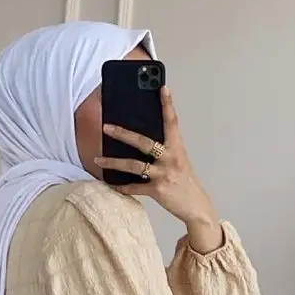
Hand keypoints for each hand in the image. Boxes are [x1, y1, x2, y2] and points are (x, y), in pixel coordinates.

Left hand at [96, 87, 223, 252]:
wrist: (196, 207)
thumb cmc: (185, 181)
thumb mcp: (179, 160)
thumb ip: (165, 148)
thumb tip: (143, 137)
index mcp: (177, 148)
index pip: (172, 122)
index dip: (168, 104)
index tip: (163, 88)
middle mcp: (171, 159)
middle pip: (144, 142)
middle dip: (123, 134)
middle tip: (106, 127)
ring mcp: (163, 175)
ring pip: (134, 166)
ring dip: (113, 163)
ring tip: (98, 160)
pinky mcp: (158, 191)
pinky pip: (135, 187)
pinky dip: (122, 187)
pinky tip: (111, 184)